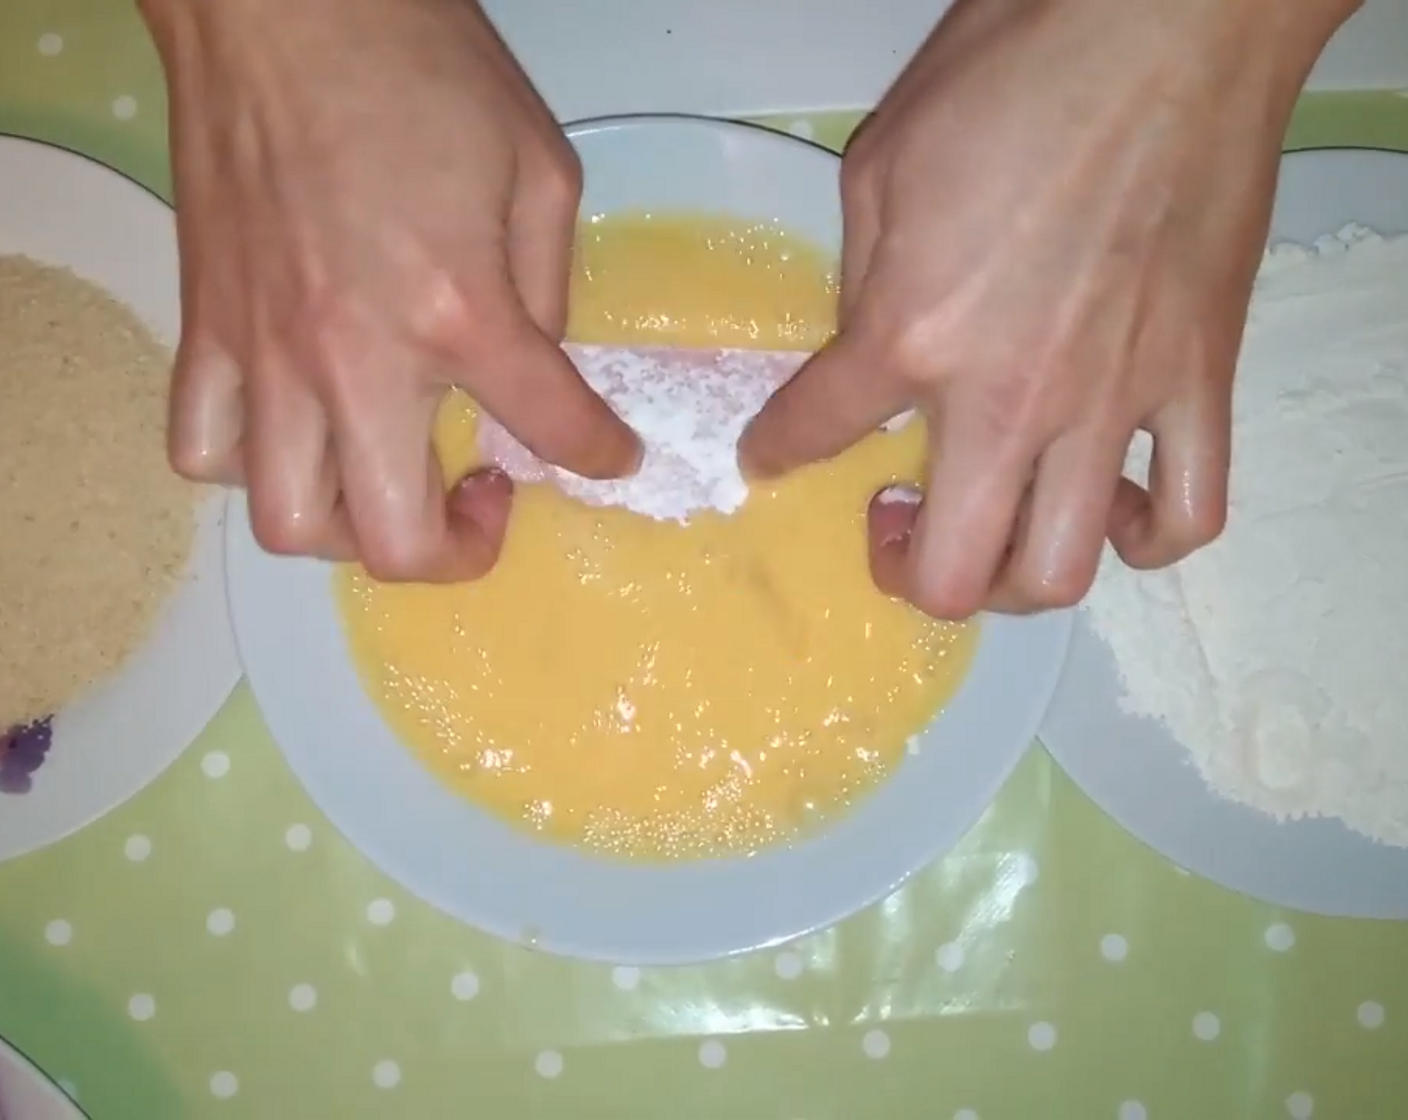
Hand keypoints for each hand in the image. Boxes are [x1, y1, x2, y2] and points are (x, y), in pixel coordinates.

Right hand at [141, 0, 639, 581]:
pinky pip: (201, 448)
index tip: (612, 457)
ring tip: (388, 480)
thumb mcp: (537, 167)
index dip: (600, 457)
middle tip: (484, 502)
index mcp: (456, 309)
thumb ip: (549, 287)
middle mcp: (353, 356)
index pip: (551, 431)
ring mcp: (266, 353)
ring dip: (352, 530)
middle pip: (394, 539)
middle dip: (457, 554)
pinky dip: (251, 466)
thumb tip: (539, 363)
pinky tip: (298, 430)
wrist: (281, 3)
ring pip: (288, 520)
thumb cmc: (420, 66)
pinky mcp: (205, 329)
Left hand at [740, 0, 1356, 619]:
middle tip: (890, 528)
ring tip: (992, 533)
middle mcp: (1011, 398)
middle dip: (901, 572)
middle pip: (948, 571)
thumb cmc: (1011, 71)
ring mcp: (1115, 404)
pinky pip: (1190, 513)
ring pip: (1059, 573)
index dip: (776, 454)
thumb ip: (863, 282)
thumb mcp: (882, 167)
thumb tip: (868, 347)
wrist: (1167, 24)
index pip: (816, 433)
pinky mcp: (1200, 383)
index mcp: (915, 334)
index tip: (770, 458)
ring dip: (1007, 580)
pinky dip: (1147, 536)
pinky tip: (1111, 509)